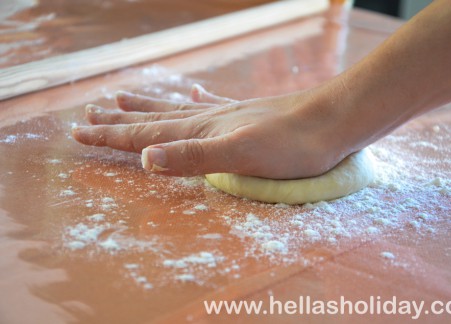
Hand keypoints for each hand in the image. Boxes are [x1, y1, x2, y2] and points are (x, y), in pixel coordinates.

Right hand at [72, 83, 353, 178]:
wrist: (332, 122)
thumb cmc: (291, 146)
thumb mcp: (239, 157)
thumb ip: (194, 157)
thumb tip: (146, 158)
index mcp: (199, 132)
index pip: (143, 136)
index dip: (109, 135)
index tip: (78, 130)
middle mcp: (207, 120)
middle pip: (152, 120)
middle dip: (118, 121)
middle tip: (89, 113)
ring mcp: (226, 115)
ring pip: (176, 110)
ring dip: (147, 107)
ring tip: (124, 98)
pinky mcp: (246, 116)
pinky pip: (212, 105)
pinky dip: (197, 100)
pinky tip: (195, 91)